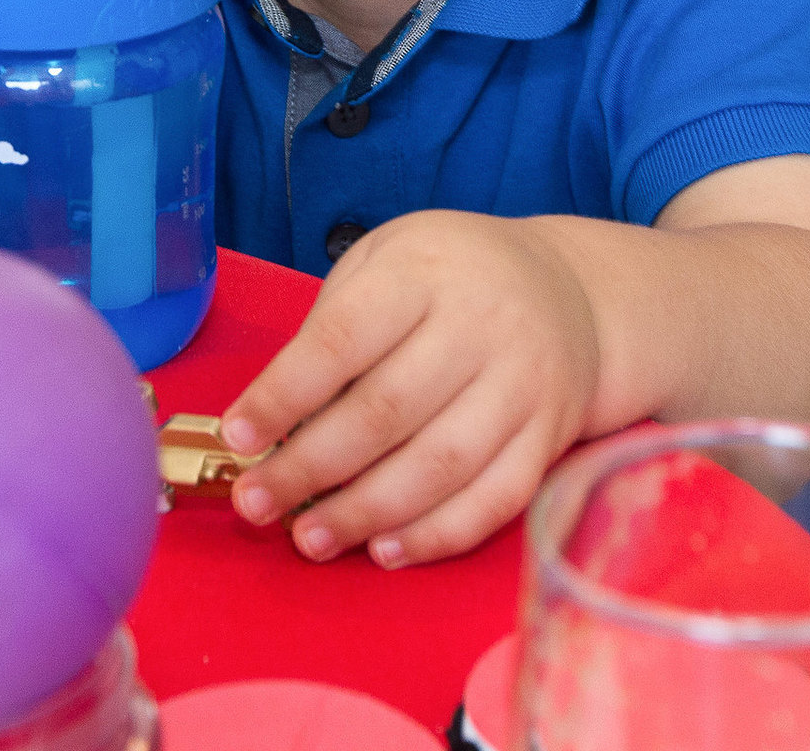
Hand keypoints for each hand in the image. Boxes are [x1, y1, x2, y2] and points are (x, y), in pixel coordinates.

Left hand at [219, 210, 599, 567]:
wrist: (572, 292)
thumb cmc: (451, 277)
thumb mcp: (387, 259)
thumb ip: (335, 324)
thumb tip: (276, 417)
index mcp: (424, 273)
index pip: (345, 338)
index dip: (285, 392)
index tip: (237, 434)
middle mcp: (480, 325)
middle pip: (387, 411)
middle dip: (309, 467)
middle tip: (254, 502)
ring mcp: (523, 384)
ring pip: (439, 465)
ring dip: (365, 513)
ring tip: (307, 539)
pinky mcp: (551, 436)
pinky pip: (495, 499)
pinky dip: (436, 535)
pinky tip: (385, 550)